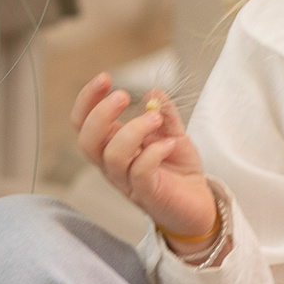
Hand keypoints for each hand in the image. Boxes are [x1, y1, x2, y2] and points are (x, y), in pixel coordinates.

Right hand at [70, 73, 214, 242]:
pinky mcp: (147, 194)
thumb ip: (163, 114)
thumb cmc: (179, 171)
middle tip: (123, 96)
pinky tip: (169, 144)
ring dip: (133, 130)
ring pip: (112, 156)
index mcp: (112, 146)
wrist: (199, 205)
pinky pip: (140, 173)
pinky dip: (153, 152)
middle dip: (100, 114)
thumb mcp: (171, 134)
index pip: (83, 123)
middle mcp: (113, 166)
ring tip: (156, 118)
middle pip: (87, 141)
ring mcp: (128, 182)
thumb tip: (153, 92)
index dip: (87, 100)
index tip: (105, 78)